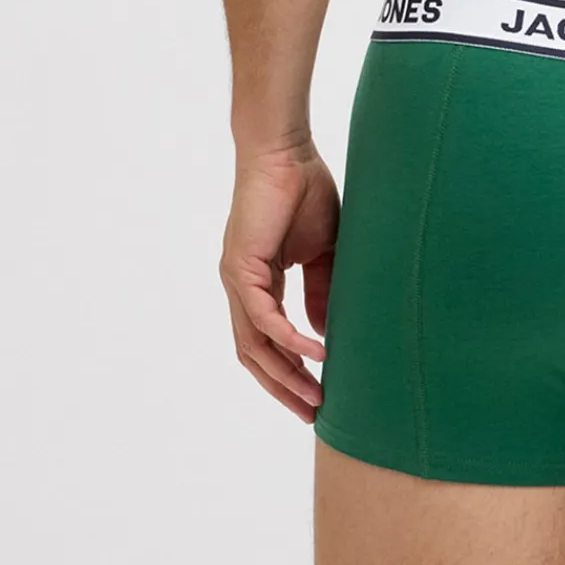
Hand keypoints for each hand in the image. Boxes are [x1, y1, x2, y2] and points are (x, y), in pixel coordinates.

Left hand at [220, 142, 338, 422]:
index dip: (289, 372)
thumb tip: (326, 334)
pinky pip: (264, 318)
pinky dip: (289, 340)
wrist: (286, 151)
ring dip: (285, 376)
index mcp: (257, 283)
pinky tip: (316, 354)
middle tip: (314, 413)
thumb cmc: (304, 190)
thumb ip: (322, 291)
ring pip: (255, 346)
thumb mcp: (323, 251)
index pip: (267, 342)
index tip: (316, 395)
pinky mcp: (242, 269)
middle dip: (284, 388)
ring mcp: (238, 280)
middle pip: (256, 355)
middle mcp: (241, 288)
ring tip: (316, 397)